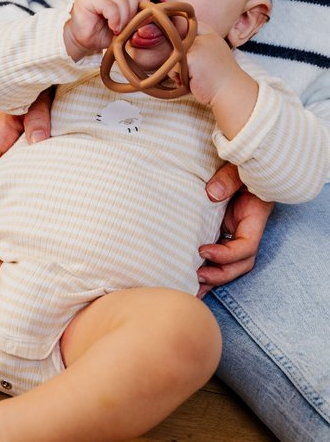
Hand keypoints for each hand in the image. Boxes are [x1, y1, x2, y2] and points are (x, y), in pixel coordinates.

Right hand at [0, 89, 53, 216]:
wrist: (46, 77)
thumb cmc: (41, 86)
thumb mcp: (39, 98)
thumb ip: (38, 116)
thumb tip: (38, 141)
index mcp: (0, 134)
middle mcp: (2, 146)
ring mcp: (11, 150)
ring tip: (8, 221)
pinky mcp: (24, 153)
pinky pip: (12, 175)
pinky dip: (12, 190)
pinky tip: (26, 205)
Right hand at [63, 0, 142, 60]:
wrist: (81, 42)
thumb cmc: (101, 35)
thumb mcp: (124, 28)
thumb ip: (135, 20)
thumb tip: (149, 17)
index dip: (140, 7)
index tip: (136, 23)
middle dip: (132, 12)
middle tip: (125, 28)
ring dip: (123, 17)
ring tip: (117, 30)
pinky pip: (108, 4)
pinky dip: (114, 17)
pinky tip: (112, 27)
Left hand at [196, 163, 273, 297]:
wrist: (239, 154)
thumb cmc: (242, 160)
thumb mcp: (238, 166)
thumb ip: (228, 178)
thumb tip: (212, 193)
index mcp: (254, 216)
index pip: (246, 247)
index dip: (227, 254)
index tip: (203, 250)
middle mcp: (245, 228)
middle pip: (240, 263)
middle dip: (220, 274)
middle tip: (195, 277)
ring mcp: (232, 229)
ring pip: (228, 263)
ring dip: (211, 276)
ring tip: (189, 288)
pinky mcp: (219, 228)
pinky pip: (215, 251)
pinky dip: (204, 264)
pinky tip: (186, 275)